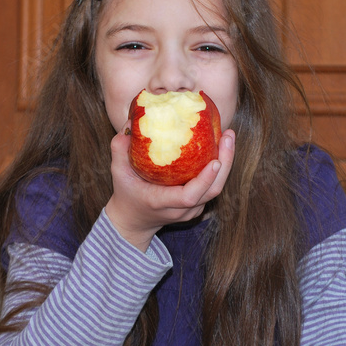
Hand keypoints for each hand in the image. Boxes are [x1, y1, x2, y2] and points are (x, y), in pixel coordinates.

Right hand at [105, 123, 234, 250]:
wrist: (133, 221)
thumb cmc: (126, 194)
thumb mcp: (117, 172)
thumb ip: (120, 149)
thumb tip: (130, 125)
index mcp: (161, 202)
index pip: (189, 196)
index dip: (205, 180)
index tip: (215, 161)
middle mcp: (181, 209)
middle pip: (212, 191)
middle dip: (225, 163)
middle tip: (228, 136)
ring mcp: (191, 210)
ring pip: (215, 189)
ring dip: (226, 162)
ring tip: (228, 137)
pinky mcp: (197, 205)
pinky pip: (212, 187)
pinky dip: (219, 168)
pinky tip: (220, 146)